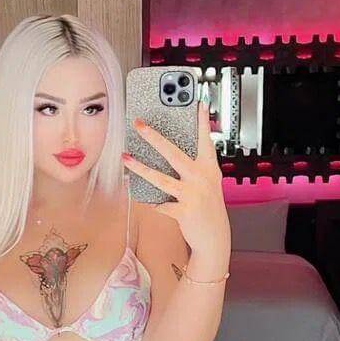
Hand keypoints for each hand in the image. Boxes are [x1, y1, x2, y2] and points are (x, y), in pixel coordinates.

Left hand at [123, 100, 228, 254]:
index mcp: (209, 168)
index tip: (197, 103)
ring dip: (140, 168)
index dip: (201, 122)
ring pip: (160, 178)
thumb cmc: (208, 207)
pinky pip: (159, 204)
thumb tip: (171, 151)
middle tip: (139, 124)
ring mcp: (192, 195)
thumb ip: (195, 166)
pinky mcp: (183, 212)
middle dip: (154, 137)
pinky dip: (149, 201)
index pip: (204, 140)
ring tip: (125, 158)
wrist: (214, 237)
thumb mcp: (208, 182)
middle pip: (173, 153)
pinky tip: (140, 196)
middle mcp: (201, 179)